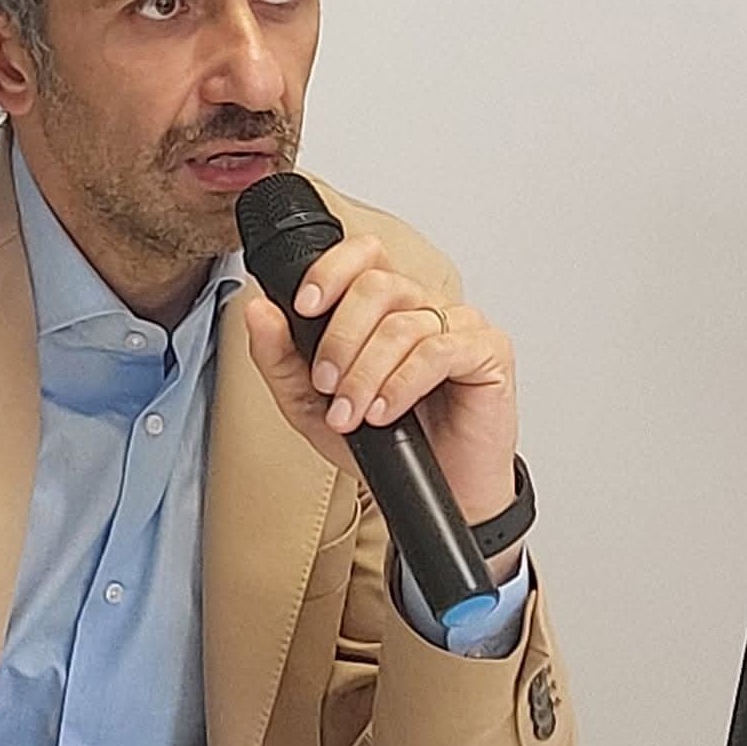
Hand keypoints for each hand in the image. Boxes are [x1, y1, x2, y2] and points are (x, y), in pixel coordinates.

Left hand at [245, 232, 517, 528]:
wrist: (439, 491)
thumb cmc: (386, 443)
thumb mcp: (311, 405)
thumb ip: (280, 357)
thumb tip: (259, 310)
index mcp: (385, 306)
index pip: (362, 254)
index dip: (331, 270)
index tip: (304, 306)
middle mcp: (423, 306)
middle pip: (376, 285)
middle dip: (340, 339)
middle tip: (327, 383)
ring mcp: (459, 325)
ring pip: (402, 324)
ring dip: (366, 373)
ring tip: (353, 412)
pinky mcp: (488, 351)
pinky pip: (439, 350)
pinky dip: (402, 383)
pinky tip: (387, 412)